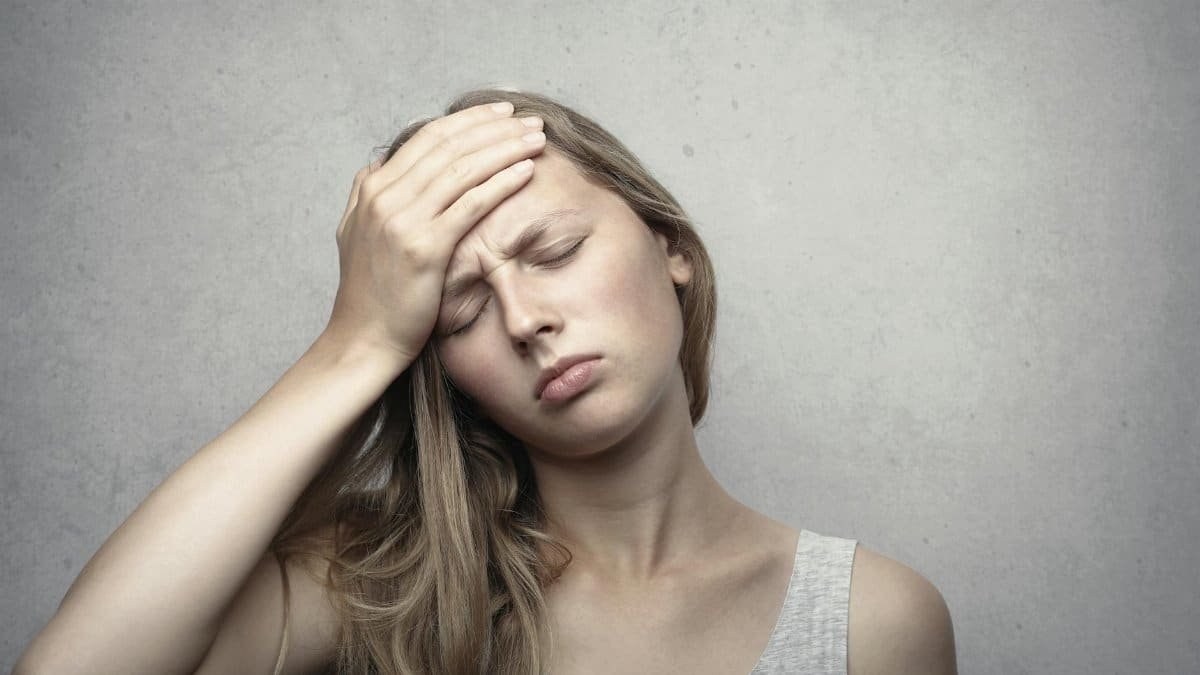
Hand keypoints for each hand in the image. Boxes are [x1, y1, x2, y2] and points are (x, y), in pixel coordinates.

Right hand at [322, 101, 545, 366]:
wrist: (364, 339)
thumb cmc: (370, 293)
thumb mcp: (355, 234)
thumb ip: (365, 195)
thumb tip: (377, 167)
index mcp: (374, 188)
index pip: (429, 137)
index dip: (470, 121)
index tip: (502, 114)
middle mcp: (386, 196)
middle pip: (451, 146)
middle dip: (495, 129)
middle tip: (530, 121)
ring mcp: (403, 220)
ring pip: (464, 168)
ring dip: (505, 148)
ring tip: (536, 139)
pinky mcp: (424, 247)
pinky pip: (471, 204)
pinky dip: (501, 182)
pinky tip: (525, 171)